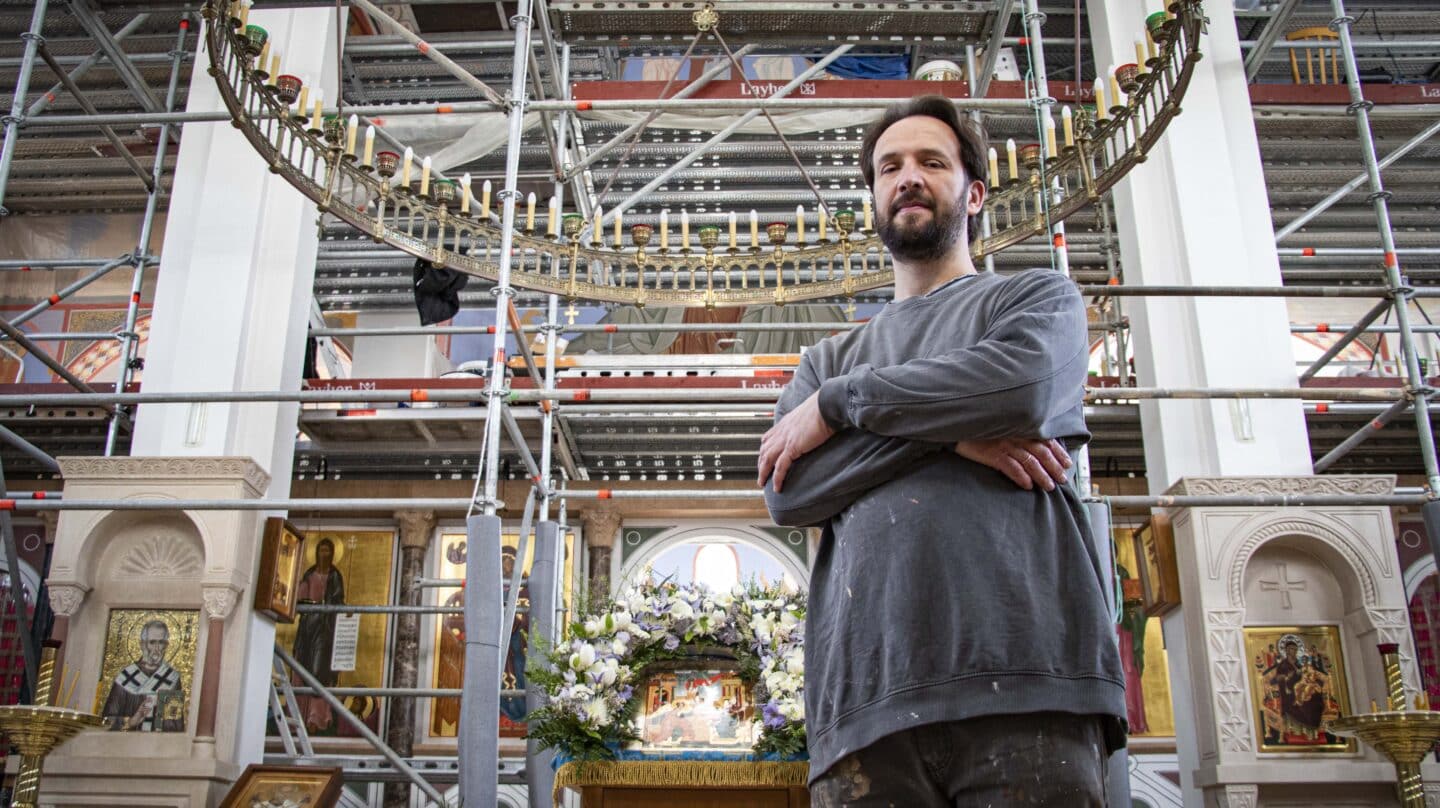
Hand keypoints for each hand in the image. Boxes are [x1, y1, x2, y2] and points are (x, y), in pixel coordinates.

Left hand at [757, 392, 835, 492]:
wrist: (826, 406)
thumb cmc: (824, 408)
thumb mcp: (809, 413)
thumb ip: (805, 421)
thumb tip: (812, 424)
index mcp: (785, 423)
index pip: (768, 437)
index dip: (764, 449)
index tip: (763, 457)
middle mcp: (781, 431)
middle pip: (764, 450)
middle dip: (760, 464)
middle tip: (760, 474)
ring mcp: (785, 439)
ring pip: (767, 459)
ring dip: (763, 473)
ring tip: (762, 483)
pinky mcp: (792, 448)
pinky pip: (780, 467)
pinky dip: (777, 478)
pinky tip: (777, 487)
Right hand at [954, 437, 1071, 490]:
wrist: (957, 426)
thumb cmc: (980, 427)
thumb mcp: (1002, 425)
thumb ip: (1018, 433)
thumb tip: (1036, 447)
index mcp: (1020, 427)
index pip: (1045, 439)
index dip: (1058, 452)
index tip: (1067, 463)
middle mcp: (1015, 434)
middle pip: (1041, 452)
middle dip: (1054, 467)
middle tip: (1062, 479)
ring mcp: (1004, 444)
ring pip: (1029, 461)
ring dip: (1041, 475)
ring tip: (1049, 487)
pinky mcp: (992, 454)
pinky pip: (1011, 467)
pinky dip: (1021, 477)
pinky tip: (1028, 486)